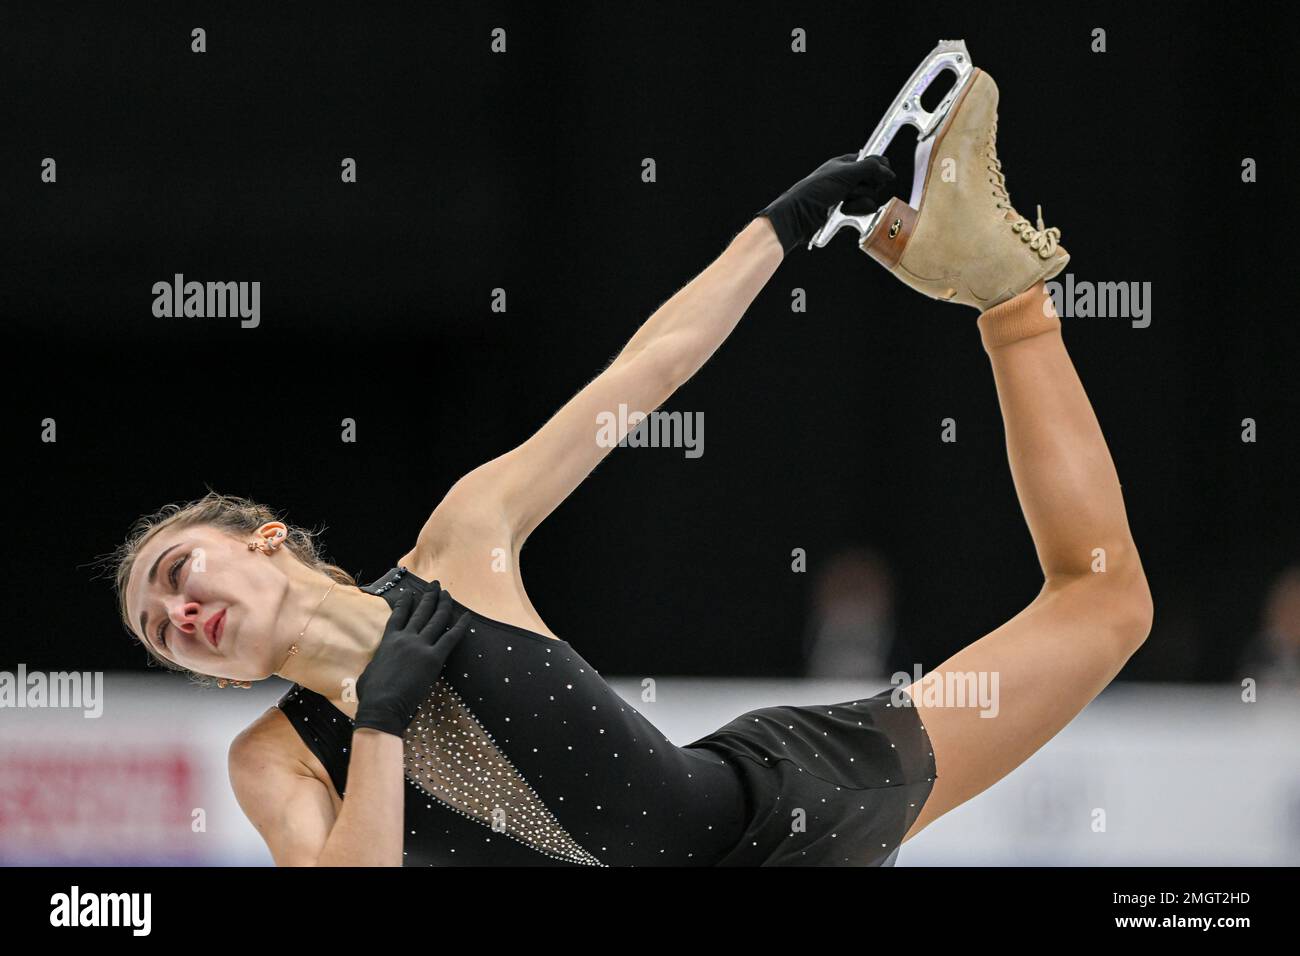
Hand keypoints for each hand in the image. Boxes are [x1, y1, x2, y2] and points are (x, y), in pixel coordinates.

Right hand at [353, 583, 471, 736]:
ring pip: (436, 619)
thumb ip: (377, 662)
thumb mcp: (369, 671)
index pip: (398, 615)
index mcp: (388, 640)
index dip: (405, 602)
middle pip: (420, 611)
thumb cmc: (371, 693)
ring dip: (443, 604)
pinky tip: (467, 616)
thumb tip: (378, 665)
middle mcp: (405, 638)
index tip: (409, 593)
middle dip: (428, 596)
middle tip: (434, 585)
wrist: (382, 705)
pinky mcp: (434, 658)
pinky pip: (451, 638)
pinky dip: (461, 626)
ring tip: (447, 593)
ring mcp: (420, 646)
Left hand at [756, 153, 894, 254]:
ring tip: (842, 203)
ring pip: (871, 199)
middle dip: (865, 187)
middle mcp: (849, 180)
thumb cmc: (814, 191)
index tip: (880, 173)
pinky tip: (843, 213)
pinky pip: (863, 213)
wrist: (799, 217)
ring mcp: (849, 198)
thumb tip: (889, 171)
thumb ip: (869, 168)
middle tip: (850, 189)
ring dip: (858, 202)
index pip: (873, 161)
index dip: (879, 167)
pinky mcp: (848, 214)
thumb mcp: (844, 174)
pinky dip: (855, 212)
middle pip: (875, 182)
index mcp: (846, 165)